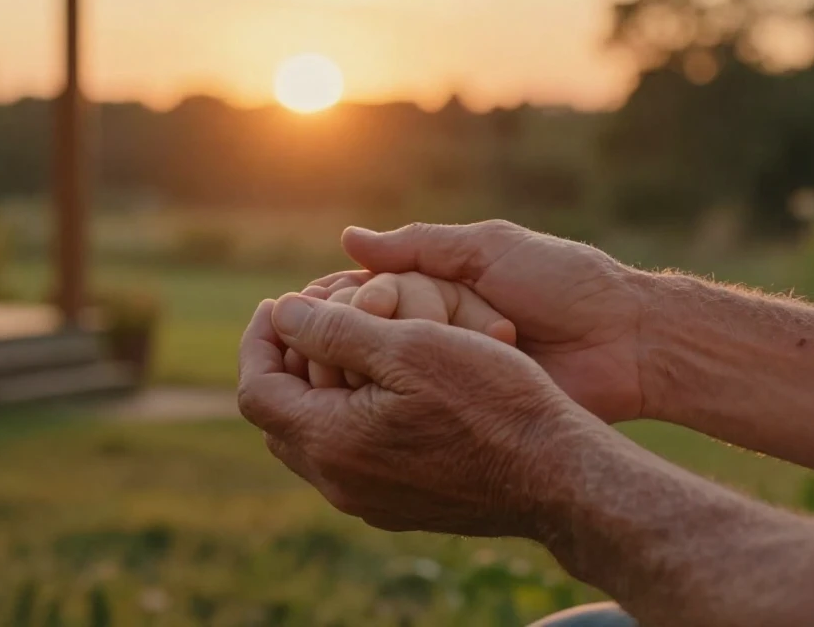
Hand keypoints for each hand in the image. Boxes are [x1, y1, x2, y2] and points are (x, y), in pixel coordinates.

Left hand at [238, 295, 586, 536]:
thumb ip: (334, 329)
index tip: (276, 305)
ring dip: (316, 393)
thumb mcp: (410, 345)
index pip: (258, 389)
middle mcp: (340, 482)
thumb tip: (281, 313)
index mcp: (331, 441)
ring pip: (313, 442)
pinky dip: (346, 419)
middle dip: (283, 366)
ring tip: (342, 348)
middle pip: (279, 418)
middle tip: (304, 322)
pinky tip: (380, 389)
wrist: (555, 472)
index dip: (258, 341)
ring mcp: (370, 501)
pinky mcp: (400, 507)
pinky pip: (349, 461)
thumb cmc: (491, 399)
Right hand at [311, 221, 647, 422]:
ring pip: (385, 369)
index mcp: (439, 286)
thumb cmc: (564, 283)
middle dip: (357, 325)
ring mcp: (449, 374)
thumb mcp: (488, 249)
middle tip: (359, 325)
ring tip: (364, 359)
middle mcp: (436, 330)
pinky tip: (375, 397)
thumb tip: (348, 238)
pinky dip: (398, 399)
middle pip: (366, 331)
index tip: (327, 299)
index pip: (366, 289)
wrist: (627, 342)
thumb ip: (420, 247)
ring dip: (373, 361)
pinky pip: (419, 406)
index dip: (340, 297)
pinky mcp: (466, 410)